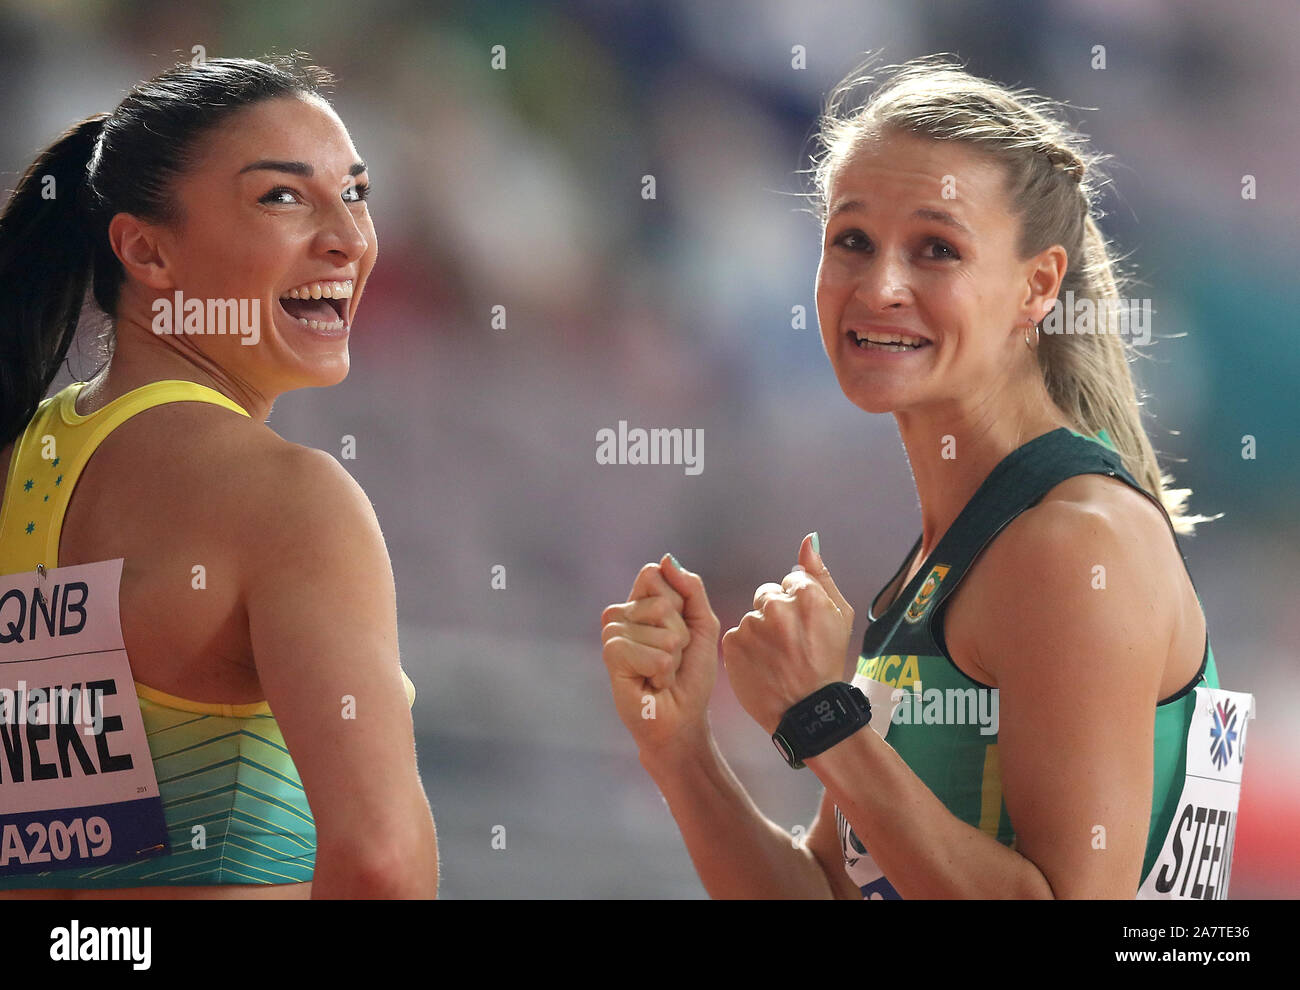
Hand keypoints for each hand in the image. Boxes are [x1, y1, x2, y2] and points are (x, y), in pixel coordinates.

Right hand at [601, 554, 720, 757]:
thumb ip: (690, 589)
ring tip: (662, 672)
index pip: (654, 574)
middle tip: (673, 657)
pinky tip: (652, 682)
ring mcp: (613, 635)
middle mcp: (621, 614)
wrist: (681, 718)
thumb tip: (665, 559)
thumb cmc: (691, 674)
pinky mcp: (611, 657)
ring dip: (673, 657)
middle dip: (680, 634)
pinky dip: (662, 671)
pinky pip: (651, 653)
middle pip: (662, 602)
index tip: (681, 630)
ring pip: (660, 629)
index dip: (679, 603)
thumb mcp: (702, 625)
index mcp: (640, 601)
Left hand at [721, 534, 854, 734]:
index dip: (799, 606)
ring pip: (752, 617)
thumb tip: (810, 540)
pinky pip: (736, 635)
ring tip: (776, 659)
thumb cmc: (829, 664)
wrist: (809, 712)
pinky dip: (746, 649)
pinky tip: (761, 666)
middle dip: (776, 615)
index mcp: (806, 596)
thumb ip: (821, 575)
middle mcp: (776, 606)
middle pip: (768, 596)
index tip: (805, 629)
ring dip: (760, 633)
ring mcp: (752, 625)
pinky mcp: (732, 644)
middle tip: (789, 645)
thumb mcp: (840, 616)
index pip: (792, 582)